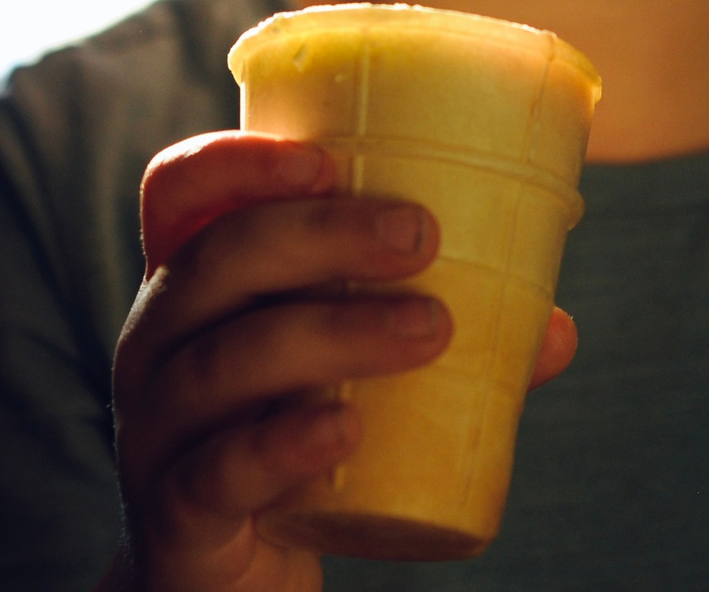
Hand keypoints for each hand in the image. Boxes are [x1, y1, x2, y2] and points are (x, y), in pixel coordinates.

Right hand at [102, 132, 576, 591]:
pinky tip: (344, 431)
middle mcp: (156, 345)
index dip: (238, 162)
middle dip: (320, 236)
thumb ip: (438, 346)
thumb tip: (554, 330)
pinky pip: (218, 471)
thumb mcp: (343, 380)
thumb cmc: (292, 448)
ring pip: (225, 362)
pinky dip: (282, 445)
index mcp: (189, 289)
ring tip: (430, 328)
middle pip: (215, 261)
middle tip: (420, 235)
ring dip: (332, 333)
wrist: (232, 587)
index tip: (326, 160)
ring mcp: (154, 431)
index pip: (178, 193)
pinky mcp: (175, 517)